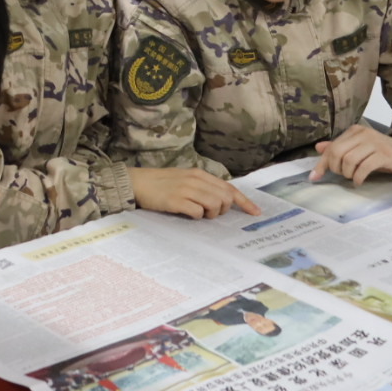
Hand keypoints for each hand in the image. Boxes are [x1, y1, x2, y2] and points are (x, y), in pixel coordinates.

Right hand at [129, 167, 261, 218]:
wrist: (136, 183)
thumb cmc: (160, 184)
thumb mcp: (184, 180)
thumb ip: (202, 187)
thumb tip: (221, 201)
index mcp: (199, 174)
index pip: (229, 188)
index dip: (244, 202)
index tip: (255, 213)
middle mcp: (195, 180)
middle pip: (225, 197)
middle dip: (224, 209)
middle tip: (211, 213)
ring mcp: (186, 190)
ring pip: (214, 205)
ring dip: (211, 214)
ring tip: (199, 214)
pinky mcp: (176, 201)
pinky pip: (197, 212)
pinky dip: (197, 216)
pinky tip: (188, 214)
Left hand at [310, 125, 391, 184]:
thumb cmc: (381, 154)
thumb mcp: (359, 150)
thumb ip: (339, 148)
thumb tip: (318, 148)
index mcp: (354, 131)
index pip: (331, 147)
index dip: (322, 163)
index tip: (314, 178)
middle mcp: (364, 134)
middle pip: (337, 152)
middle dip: (336, 168)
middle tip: (343, 176)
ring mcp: (375, 143)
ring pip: (349, 159)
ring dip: (347, 173)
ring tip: (352, 177)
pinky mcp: (386, 155)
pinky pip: (365, 167)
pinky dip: (358, 177)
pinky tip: (359, 181)